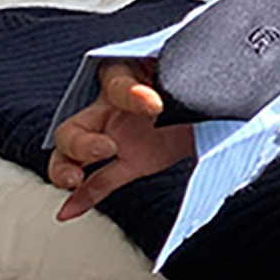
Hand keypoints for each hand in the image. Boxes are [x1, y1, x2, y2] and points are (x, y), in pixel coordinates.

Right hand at [46, 58, 194, 220]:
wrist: (212, 96)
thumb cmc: (192, 74)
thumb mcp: (183, 68)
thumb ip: (180, 77)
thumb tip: (190, 85)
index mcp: (125, 75)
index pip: (116, 83)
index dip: (130, 94)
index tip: (154, 104)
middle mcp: (112, 109)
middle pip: (75, 126)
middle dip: (83, 141)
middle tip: (108, 147)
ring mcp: (117, 137)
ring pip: (73, 156)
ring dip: (67, 169)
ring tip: (73, 179)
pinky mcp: (133, 161)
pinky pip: (100, 180)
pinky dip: (83, 197)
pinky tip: (68, 211)